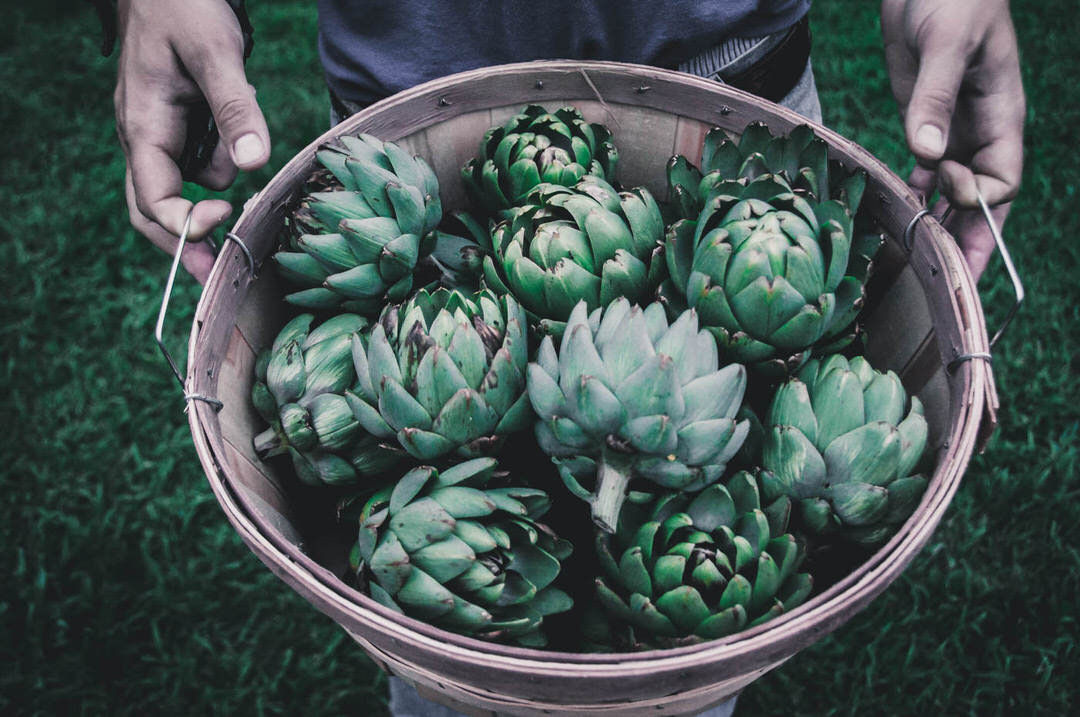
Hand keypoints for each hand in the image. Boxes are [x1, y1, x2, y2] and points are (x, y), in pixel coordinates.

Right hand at [114, 0, 269, 282]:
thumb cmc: (183, 6)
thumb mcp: (216, 55)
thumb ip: (235, 110)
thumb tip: (254, 166)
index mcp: (144, 127)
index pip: (154, 201)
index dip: (187, 224)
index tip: (226, 220)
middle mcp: (146, 137)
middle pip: (153, 209)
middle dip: (187, 242)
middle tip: (221, 275)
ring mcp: (161, 132)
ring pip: (185, 185)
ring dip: (219, 188)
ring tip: (249, 155)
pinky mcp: (180, 125)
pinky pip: (200, 160)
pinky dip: (224, 161)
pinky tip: (243, 133)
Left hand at [881, 0, 1024, 280]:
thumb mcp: (946, 44)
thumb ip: (935, 98)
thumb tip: (928, 153)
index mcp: (1001, 118)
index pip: (1001, 181)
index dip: (978, 200)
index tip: (946, 190)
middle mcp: (979, 132)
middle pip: (981, 200)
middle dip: (969, 239)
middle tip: (951, 280)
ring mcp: (950, 130)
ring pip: (951, 191)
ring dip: (937, 221)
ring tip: (919, 255)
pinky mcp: (922, 122)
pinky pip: (923, 171)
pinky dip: (913, 193)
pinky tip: (898, 212)